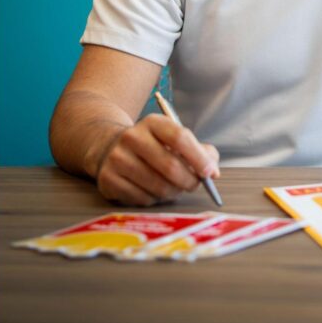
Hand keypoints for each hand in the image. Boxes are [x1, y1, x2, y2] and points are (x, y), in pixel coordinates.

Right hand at [95, 114, 219, 205]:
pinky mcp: (108, 179)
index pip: (179, 137)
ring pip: (158, 186)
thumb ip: (198, 150)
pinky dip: (154, 200)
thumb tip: (213, 170)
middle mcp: (132, 137)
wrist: (109, 147)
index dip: (198, 157)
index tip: (210, 172)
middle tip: (195, 185)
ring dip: (173, 192)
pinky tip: (152, 190)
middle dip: (189, 180)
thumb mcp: (172, 138)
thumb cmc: (152, 145)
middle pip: (170, 166)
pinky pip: (142, 199)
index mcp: (152, 122)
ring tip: (174, 187)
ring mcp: (118, 158)